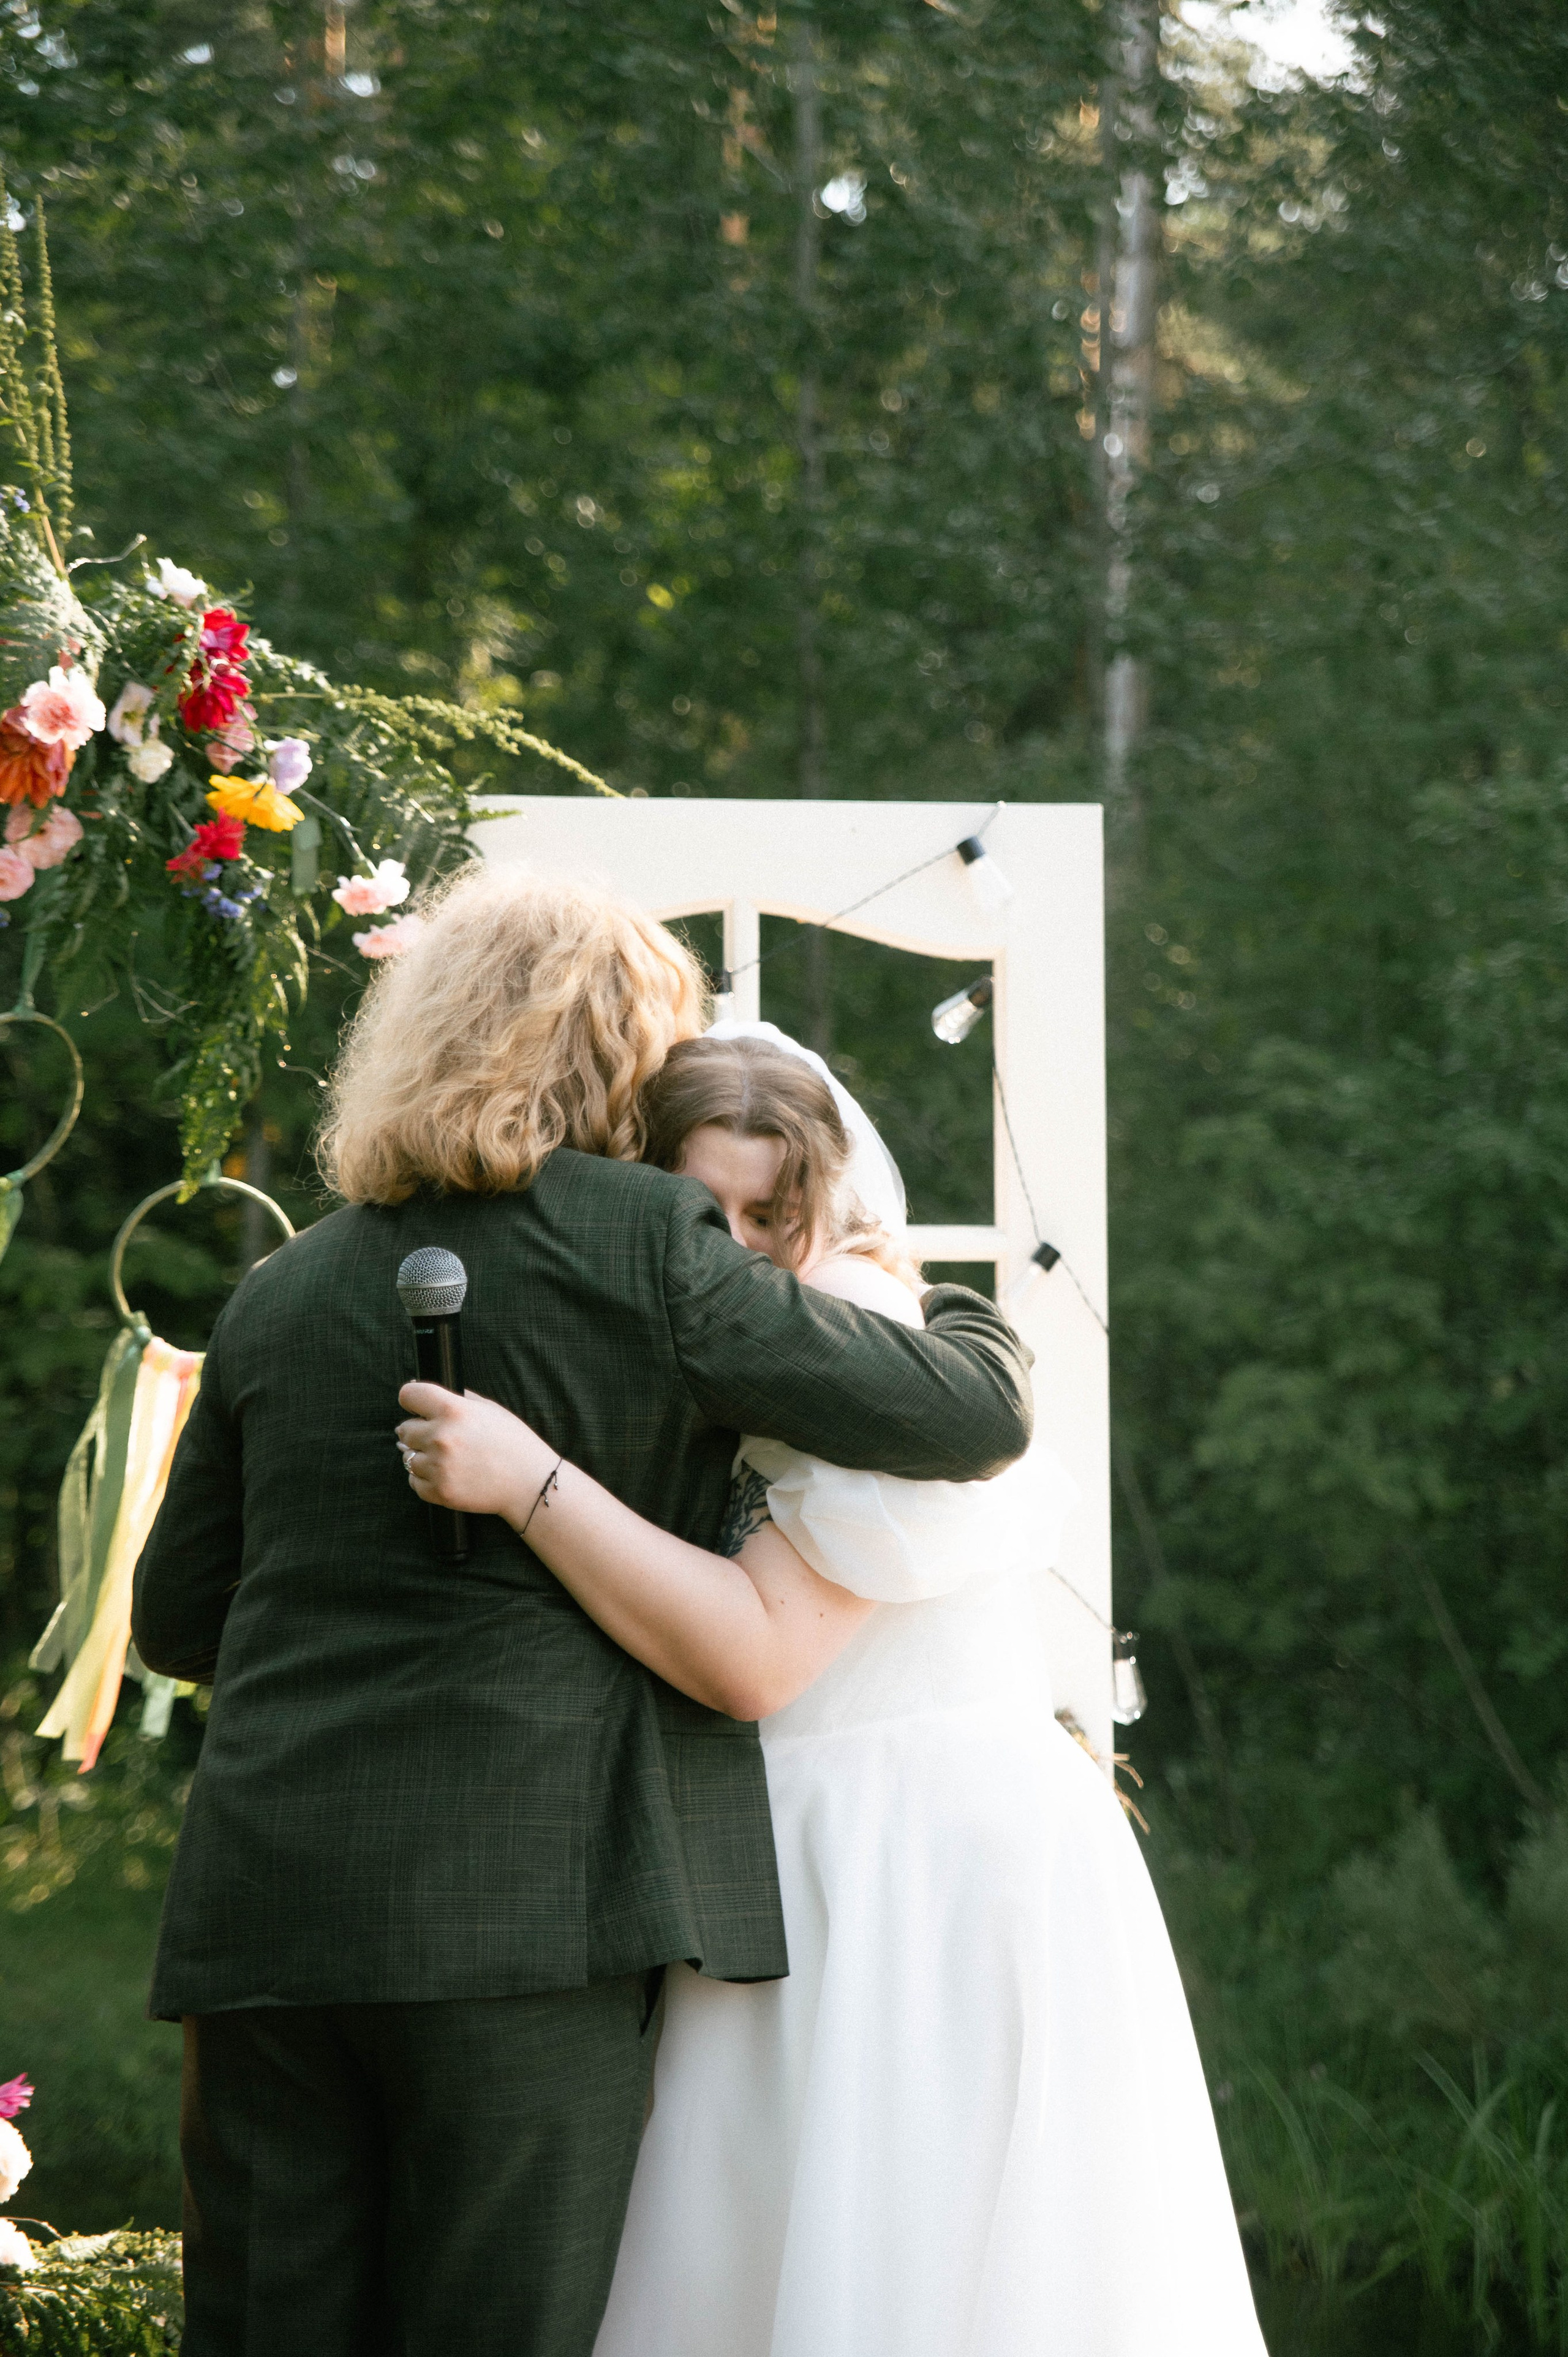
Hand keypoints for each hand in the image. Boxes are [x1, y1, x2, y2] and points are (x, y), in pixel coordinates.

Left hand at [395, 1384, 554, 1522]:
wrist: (530, 1484)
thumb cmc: (514, 1443)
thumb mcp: (491, 1410)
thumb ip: (460, 1399)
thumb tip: (430, 1396)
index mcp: (454, 1410)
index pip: (408, 1395)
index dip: (411, 1399)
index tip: (416, 1406)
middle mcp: (442, 1437)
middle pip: (404, 1428)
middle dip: (418, 1430)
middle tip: (440, 1437)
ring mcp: (439, 1466)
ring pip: (407, 1457)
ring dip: (422, 1456)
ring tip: (445, 1458)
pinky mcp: (439, 1492)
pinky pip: (414, 1482)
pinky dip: (425, 1479)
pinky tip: (445, 1474)